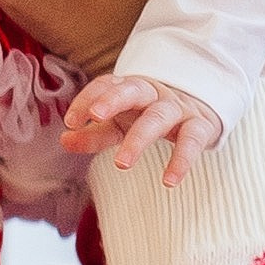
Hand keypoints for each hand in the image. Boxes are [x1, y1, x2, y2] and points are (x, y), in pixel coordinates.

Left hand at [62, 72, 222, 181]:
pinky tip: (169, 181)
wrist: (199, 110)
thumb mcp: (119, 125)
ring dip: (139, 138)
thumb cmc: (148, 117)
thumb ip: (93, 134)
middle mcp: (153, 93)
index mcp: (130, 88)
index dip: (87, 99)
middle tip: (95, 117)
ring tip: (121, 164)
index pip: (106, 84)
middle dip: (113, 100)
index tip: (71, 122)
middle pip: (133, 90)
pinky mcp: (200, 125)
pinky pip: (192, 140)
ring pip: (159, 116)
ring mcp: (178, 107)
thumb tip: (64, 140)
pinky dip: (182, 159)